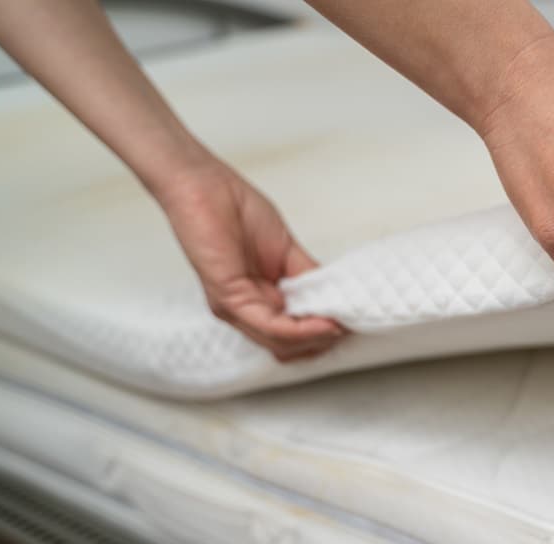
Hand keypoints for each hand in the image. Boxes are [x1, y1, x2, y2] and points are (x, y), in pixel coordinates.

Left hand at [155, 158, 344, 360]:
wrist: (204, 187)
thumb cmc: (235, 210)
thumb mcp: (285, 250)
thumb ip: (306, 277)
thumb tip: (334, 297)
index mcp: (257, 300)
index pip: (290, 337)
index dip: (320, 336)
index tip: (349, 326)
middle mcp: (244, 311)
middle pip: (288, 347)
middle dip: (321, 341)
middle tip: (348, 328)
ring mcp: (234, 308)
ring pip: (281, 342)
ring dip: (315, 338)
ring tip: (340, 326)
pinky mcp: (229, 298)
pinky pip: (270, 325)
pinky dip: (301, 329)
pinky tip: (323, 322)